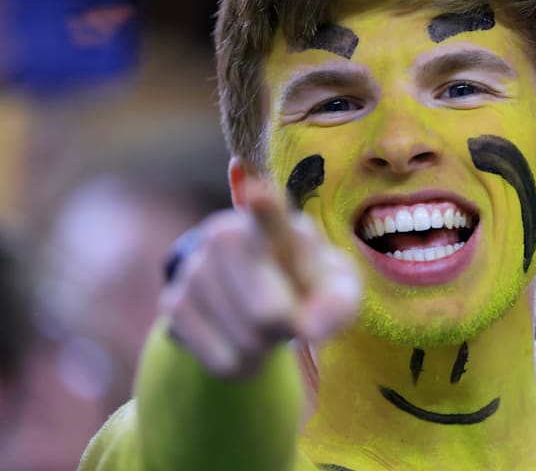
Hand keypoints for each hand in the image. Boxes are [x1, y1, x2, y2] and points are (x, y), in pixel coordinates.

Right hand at [159, 178, 361, 376]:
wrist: (263, 292)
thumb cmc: (308, 284)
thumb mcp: (337, 287)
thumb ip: (337, 302)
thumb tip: (310, 328)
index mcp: (276, 224)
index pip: (268, 216)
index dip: (264, 209)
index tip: (260, 196)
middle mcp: (227, 235)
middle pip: (265, 314)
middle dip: (287, 328)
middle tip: (291, 314)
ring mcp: (194, 268)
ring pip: (243, 342)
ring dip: (265, 347)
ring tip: (265, 322)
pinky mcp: (173, 303)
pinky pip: (222, 362)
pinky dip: (244, 365)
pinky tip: (241, 337)